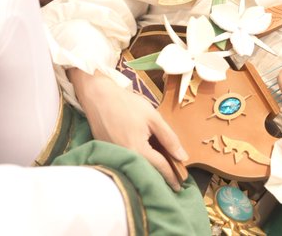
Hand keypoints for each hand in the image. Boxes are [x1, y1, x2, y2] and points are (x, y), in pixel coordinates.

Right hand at [69, 68, 187, 190]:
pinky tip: (144, 161)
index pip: (159, 167)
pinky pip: (126, 161)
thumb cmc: (127, 104)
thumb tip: (182, 157)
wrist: (99, 96)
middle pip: (147, 172)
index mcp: (137, 150)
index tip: (181, 185)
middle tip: (173, 184)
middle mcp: (124, 157)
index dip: (172, 176)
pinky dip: (137, 163)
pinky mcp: (107, 151)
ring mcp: (113, 156)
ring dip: (149, 172)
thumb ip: (169, 138)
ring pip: (136, 168)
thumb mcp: (154, 118)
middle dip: (160, 178)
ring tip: (160, 175)